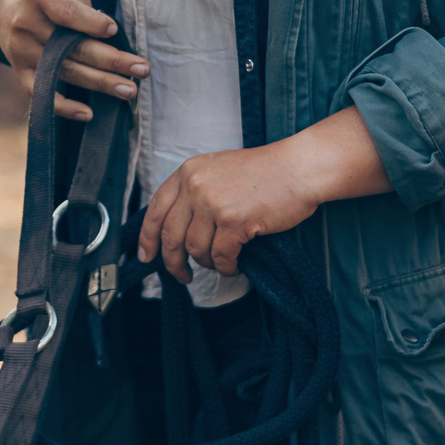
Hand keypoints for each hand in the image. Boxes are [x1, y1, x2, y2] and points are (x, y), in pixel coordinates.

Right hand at [0, 0, 146, 121]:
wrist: (0, 2)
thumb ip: (83, 4)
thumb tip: (107, 34)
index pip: (66, 11)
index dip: (90, 22)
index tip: (113, 30)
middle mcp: (27, 25)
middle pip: (72, 47)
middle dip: (111, 60)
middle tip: (141, 70)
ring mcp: (22, 52)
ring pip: (64, 71)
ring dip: (100, 83)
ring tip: (128, 90)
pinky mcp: (20, 72)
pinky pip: (40, 94)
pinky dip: (63, 107)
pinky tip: (87, 113)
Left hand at [137, 109, 391, 276]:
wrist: (298, 169)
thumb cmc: (265, 172)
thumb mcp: (218, 170)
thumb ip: (195, 191)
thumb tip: (178, 227)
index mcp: (188, 171)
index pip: (155, 209)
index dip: (147, 238)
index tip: (146, 257)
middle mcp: (195, 186)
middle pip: (170, 235)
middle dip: (173, 262)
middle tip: (181, 275)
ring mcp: (213, 203)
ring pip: (195, 249)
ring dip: (207, 263)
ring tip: (221, 263)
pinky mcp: (233, 221)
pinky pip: (220, 257)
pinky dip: (226, 267)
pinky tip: (235, 265)